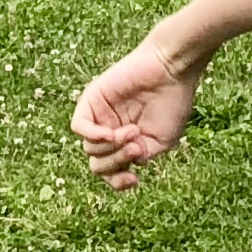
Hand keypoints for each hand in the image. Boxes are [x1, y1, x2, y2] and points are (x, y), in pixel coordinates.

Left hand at [71, 40, 201, 190]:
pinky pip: (79, 127)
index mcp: (126, 143)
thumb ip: (139, 158)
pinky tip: (112, 133)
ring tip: (133, 132)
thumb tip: (123, 166)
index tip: (134, 179)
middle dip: (116, 163)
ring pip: (89, 149)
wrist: (171, 69)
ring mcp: (100, 117)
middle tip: (137, 148)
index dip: (118, 182)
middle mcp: (111, 131)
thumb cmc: (172, 102)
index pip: (111, 172)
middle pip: (98, 164)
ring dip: (112, 148)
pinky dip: (94, 135)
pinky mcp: (91, 101)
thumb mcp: (161, 141)